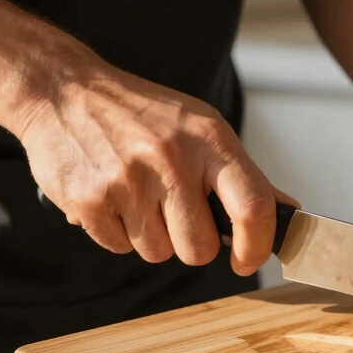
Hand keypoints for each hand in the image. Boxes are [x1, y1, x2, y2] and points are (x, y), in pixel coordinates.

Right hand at [16, 62, 297, 275]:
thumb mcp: (201, 128)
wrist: (63, 90)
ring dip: (150, 236)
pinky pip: (118, 247)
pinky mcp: (88, 200)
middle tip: (175, 215)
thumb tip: (289, 211)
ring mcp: (127, 180)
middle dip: (189, 244)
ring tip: (137, 196)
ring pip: (157, 253)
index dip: (256, 247)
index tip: (247, 261)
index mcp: (210, 141)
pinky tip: (110, 195)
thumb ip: (243, 176)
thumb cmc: (143, 115)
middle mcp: (171, 159)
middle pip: (199, 249)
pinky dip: (116, 231)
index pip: (253, 208)